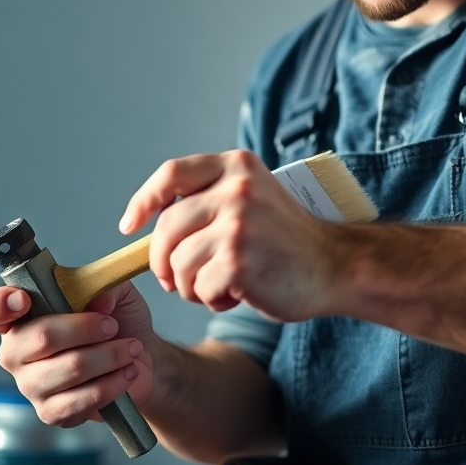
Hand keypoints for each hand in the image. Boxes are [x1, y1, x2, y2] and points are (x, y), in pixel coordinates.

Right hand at [0, 280, 156, 427]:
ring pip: (69, 368)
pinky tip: (126, 371)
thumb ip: (104, 285)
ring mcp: (30, 385)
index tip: (22, 300)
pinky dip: (112, 383)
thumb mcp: (115, 291)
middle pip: (40, 337)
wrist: (140, 359)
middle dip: (86, 328)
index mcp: (22, 316)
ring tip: (130, 349)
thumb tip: (98, 300)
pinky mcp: (51, 412)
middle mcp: (16, 352)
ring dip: (109, 356)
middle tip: (112, 326)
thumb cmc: (118, 321)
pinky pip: (80, 400)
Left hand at [120, 150, 334, 320]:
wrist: (335, 265)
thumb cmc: (287, 240)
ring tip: (219, 285)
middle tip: (174, 279)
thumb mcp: (253, 198)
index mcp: (237, 166)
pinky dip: (212, 298)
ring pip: (178, 262)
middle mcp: (237, 188)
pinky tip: (238, 294)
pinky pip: (198, 286)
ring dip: (189, 285)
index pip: (171, 174)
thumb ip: (210, 199)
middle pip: (167, 227)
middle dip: (162, 261)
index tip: (130, 226)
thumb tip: (149, 225)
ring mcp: (238, 223)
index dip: (143, 201)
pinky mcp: (239, 260)